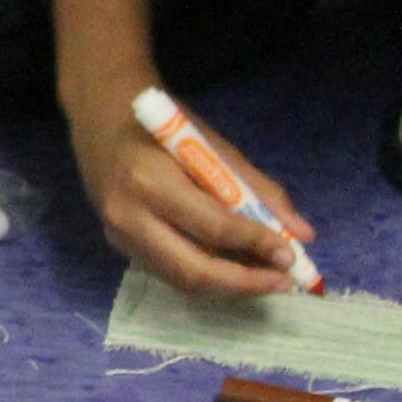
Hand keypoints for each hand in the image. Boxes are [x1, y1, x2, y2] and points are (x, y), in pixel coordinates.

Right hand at [69, 92, 311, 297]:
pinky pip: (167, 271)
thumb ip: (257, 189)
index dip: (257, 243)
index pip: (213, 227)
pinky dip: (204, 275)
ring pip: (179, 280)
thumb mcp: (213, 146)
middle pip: (192, 270)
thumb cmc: (161, 126)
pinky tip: (230, 267)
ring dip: (228, 285)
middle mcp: (129, 215)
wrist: (99, 117)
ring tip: (263, 278)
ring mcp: (117, 234)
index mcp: (152, 181)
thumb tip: (302, 234)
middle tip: (282, 282)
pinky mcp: (116, 243)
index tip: (292, 253)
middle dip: (244, 282)